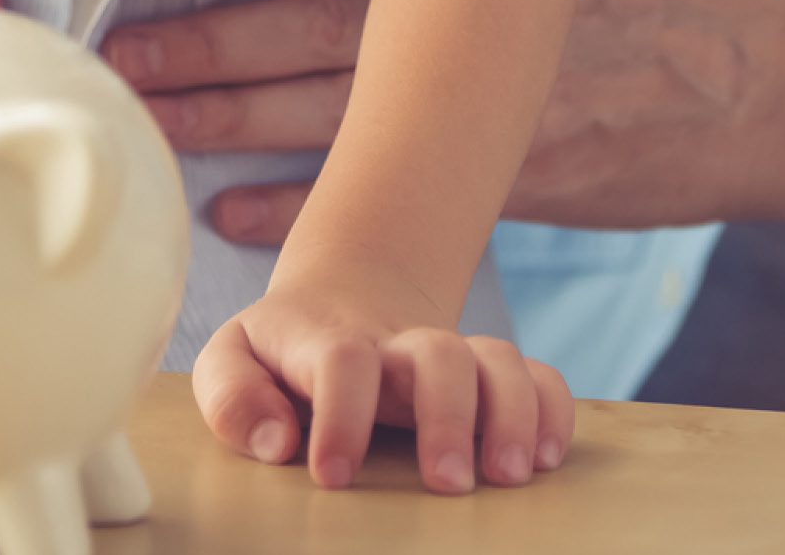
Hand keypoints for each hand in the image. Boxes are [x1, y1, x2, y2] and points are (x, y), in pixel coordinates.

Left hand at [102, 0, 784, 243]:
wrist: (766, 91)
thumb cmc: (674, 2)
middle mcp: (485, 25)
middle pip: (323, 26)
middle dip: (218, 37)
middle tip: (129, 48)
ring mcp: (496, 108)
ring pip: (339, 111)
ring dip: (238, 117)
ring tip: (160, 117)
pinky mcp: (511, 181)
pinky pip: (390, 192)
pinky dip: (307, 200)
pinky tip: (232, 205)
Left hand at [192, 270, 573, 492]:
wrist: (342, 301)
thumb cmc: (280, 353)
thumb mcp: (233, 359)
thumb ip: (232, 395)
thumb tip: (273, 442)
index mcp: (329, 341)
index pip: (344, 360)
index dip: (342, 412)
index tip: (333, 474)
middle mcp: (398, 346)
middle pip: (438, 352)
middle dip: (449, 414)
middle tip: (449, 483)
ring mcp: (448, 358)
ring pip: (497, 359)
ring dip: (513, 412)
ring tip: (510, 476)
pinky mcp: (485, 377)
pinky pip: (537, 375)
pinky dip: (552, 408)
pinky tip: (548, 457)